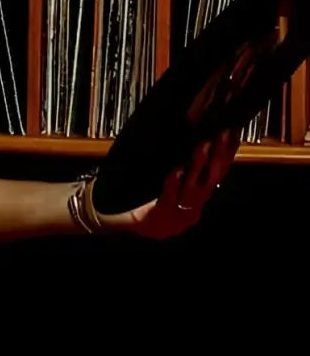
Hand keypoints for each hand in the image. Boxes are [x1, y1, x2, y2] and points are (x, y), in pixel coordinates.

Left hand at [97, 128, 238, 238]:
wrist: (123, 226)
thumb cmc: (147, 201)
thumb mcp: (172, 185)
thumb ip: (186, 168)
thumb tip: (198, 138)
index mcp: (198, 197)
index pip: (219, 172)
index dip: (229, 152)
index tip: (233, 130)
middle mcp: (193, 205)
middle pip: (211, 179)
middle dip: (219, 155)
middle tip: (222, 133)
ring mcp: (178, 213)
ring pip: (193, 187)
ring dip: (198, 165)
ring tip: (203, 145)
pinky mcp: (159, 216)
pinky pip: (168, 198)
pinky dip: (173, 184)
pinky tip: (176, 171)